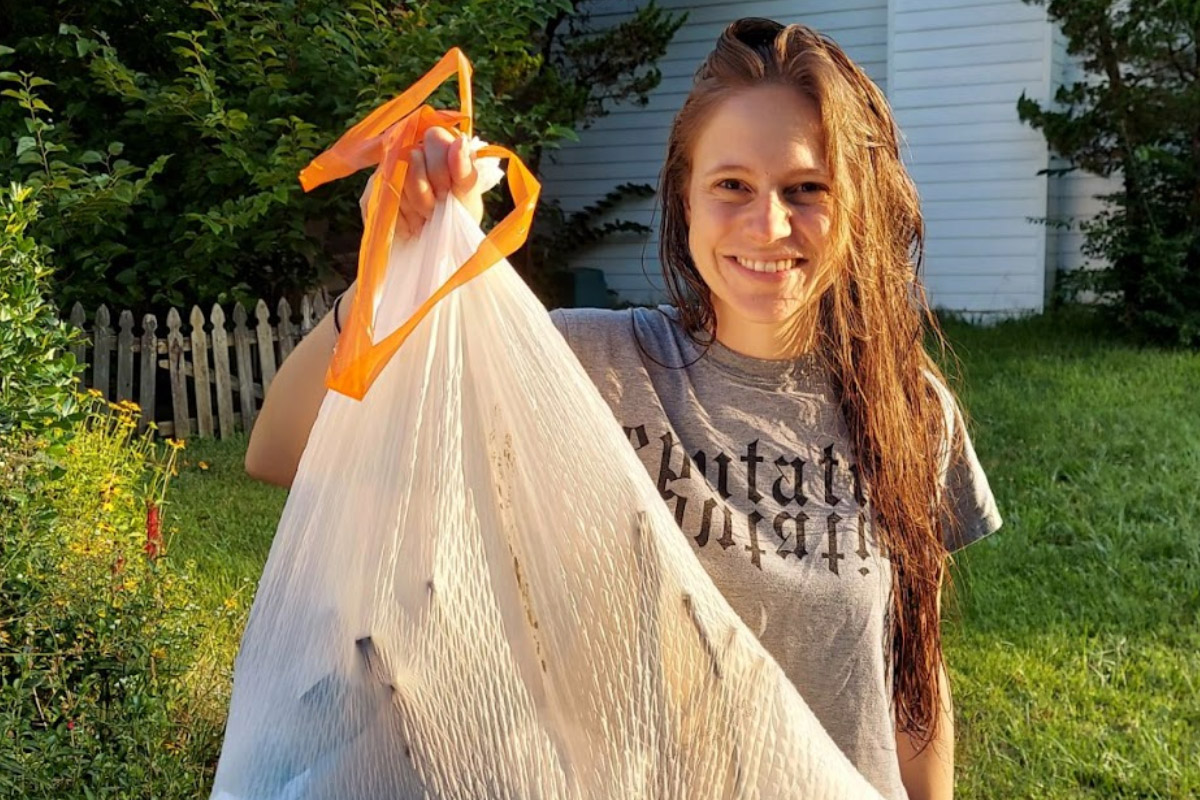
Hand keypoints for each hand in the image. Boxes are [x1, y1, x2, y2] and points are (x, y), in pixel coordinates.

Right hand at [361, 127, 485, 239]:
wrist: (441, 247)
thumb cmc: (460, 217)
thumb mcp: (468, 197)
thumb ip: (464, 170)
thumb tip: (460, 142)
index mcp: (439, 145)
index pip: (433, 137)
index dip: (440, 168)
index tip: (448, 192)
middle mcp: (411, 151)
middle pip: (411, 158)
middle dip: (427, 193)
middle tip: (436, 210)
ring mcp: (389, 170)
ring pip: (396, 182)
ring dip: (415, 210)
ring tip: (425, 219)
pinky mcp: (373, 191)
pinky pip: (383, 201)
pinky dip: (402, 222)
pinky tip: (411, 227)